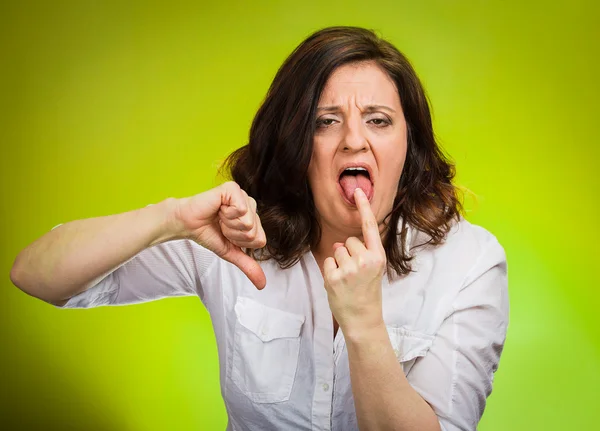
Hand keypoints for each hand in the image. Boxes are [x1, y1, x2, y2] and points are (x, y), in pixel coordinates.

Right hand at [169, 181, 266, 288]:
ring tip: (219, 217)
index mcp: (253, 218)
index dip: (241, 242)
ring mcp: (243, 195)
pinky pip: (241, 209)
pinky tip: (218, 209)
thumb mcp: (231, 252)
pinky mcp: (233, 188)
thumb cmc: (208, 234)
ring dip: (229, 225)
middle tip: (221, 225)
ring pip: (249, 222)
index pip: (260, 240)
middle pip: (254, 232)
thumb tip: (262, 285)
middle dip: (234, 234)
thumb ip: (248, 266)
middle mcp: (250, 205)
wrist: (187, 224)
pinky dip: (226, 214)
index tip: (227, 235)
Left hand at [323, 188, 385, 335]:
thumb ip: (361, 253)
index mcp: (378, 257)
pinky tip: (339, 284)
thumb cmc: (368, 293)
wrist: (363, 319)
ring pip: (337, 250)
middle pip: (349, 241)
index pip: (370, 227)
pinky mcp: (334, 277)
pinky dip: (330, 270)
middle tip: (356, 273)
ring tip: (348, 279)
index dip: (364, 207)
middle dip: (349, 253)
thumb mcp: (373, 270)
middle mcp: (365, 260)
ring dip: (339, 262)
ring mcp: (349, 269)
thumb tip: (341, 244)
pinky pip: (328, 261)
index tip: (358, 190)